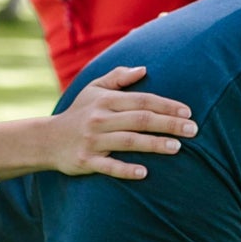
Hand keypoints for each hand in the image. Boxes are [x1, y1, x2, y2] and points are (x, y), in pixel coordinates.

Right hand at [42, 66, 197, 179]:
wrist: (46, 140)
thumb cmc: (78, 113)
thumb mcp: (93, 89)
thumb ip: (118, 78)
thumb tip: (144, 69)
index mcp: (105, 100)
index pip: (142, 100)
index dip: (166, 105)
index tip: (188, 112)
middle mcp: (100, 118)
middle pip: (140, 120)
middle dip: (169, 124)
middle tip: (193, 130)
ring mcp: (93, 141)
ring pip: (128, 141)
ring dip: (154, 144)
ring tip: (177, 147)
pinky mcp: (86, 161)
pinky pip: (108, 166)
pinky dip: (126, 169)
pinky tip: (144, 172)